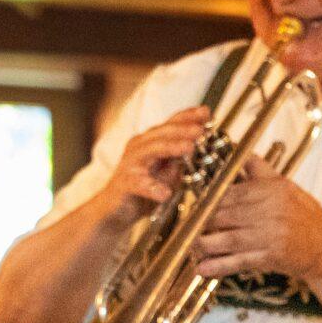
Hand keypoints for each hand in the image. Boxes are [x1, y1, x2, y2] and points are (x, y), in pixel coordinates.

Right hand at [94, 108, 210, 221]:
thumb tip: (204, 147)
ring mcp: (131, 163)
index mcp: (152, 142)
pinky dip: (152, 188)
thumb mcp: (169, 172)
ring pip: (151, 150)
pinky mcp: (124, 183)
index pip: (171, 124)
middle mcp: (140, 147)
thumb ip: (182, 159)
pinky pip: (138, 183)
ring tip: (189, 147)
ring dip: (171, 147)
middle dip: (183, 129)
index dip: (188, 116)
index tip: (206, 112)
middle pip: (162, 133)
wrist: (116, 210)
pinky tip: (164, 193)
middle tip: (201, 129)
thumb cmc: (144, 189)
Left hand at [190, 165, 321, 283]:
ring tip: (189, 247)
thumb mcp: (288, 187)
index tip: (194, 204)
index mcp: (273, 190)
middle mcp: (272, 211)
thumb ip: (262, 171)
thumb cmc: (307, 218)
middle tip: (185, 226)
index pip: (232, 192)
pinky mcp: (272, 257)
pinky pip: (240, 261)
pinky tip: (203, 269)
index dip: (209, 200)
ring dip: (204, 245)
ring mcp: (271, 235)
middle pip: (225, 215)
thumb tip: (242, 153)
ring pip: (228, 239)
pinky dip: (219, 266)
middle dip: (201, 223)